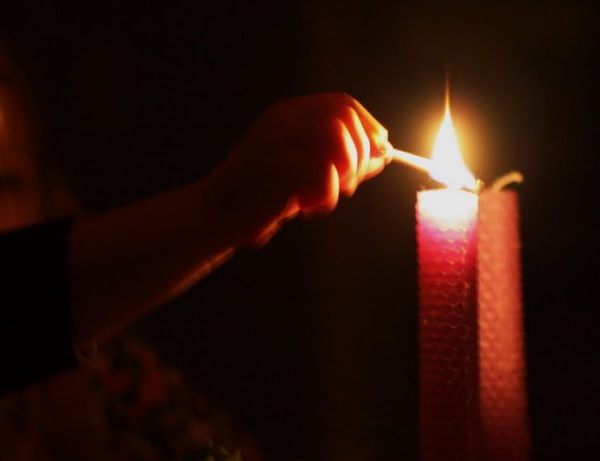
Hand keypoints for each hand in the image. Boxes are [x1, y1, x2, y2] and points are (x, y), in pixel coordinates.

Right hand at [204, 94, 389, 245]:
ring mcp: (278, 139)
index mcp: (288, 114)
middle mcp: (283, 120)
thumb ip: (341, 162)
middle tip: (347, 186)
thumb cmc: (261, 197)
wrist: (215, 216)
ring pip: (339, 141)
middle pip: (346, 120)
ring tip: (323, 199)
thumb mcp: (306, 174)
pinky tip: (306, 210)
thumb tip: (384, 155)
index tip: (380, 151)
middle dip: (360, 155)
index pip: (343, 104)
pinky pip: (325, 173)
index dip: (369, 126)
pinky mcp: (276, 165)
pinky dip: (326, 197)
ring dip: (344, 176)